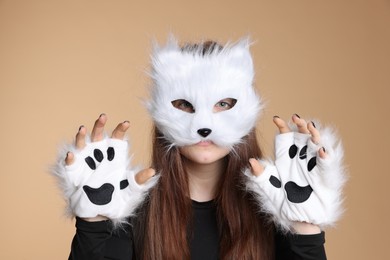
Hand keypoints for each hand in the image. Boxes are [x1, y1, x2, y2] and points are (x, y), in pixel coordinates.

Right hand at [52, 114, 157, 222]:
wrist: (99, 215)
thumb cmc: (116, 200)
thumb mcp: (130, 191)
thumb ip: (138, 181)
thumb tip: (151, 171)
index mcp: (114, 157)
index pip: (117, 138)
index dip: (121, 129)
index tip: (126, 123)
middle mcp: (99, 155)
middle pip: (98, 135)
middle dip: (99, 125)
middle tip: (103, 116)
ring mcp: (85, 162)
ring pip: (82, 144)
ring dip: (81, 136)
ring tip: (82, 129)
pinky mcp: (74, 173)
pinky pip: (71, 163)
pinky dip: (70, 158)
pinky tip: (72, 155)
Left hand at [246, 114, 345, 231]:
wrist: (298, 221)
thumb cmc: (284, 204)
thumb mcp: (268, 189)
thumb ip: (261, 176)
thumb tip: (251, 161)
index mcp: (285, 158)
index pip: (285, 137)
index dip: (282, 126)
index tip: (276, 119)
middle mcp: (300, 159)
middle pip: (302, 136)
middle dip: (300, 125)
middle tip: (296, 118)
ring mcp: (313, 166)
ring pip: (316, 145)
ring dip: (315, 135)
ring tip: (310, 127)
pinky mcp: (324, 177)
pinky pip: (327, 164)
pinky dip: (326, 157)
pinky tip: (322, 151)